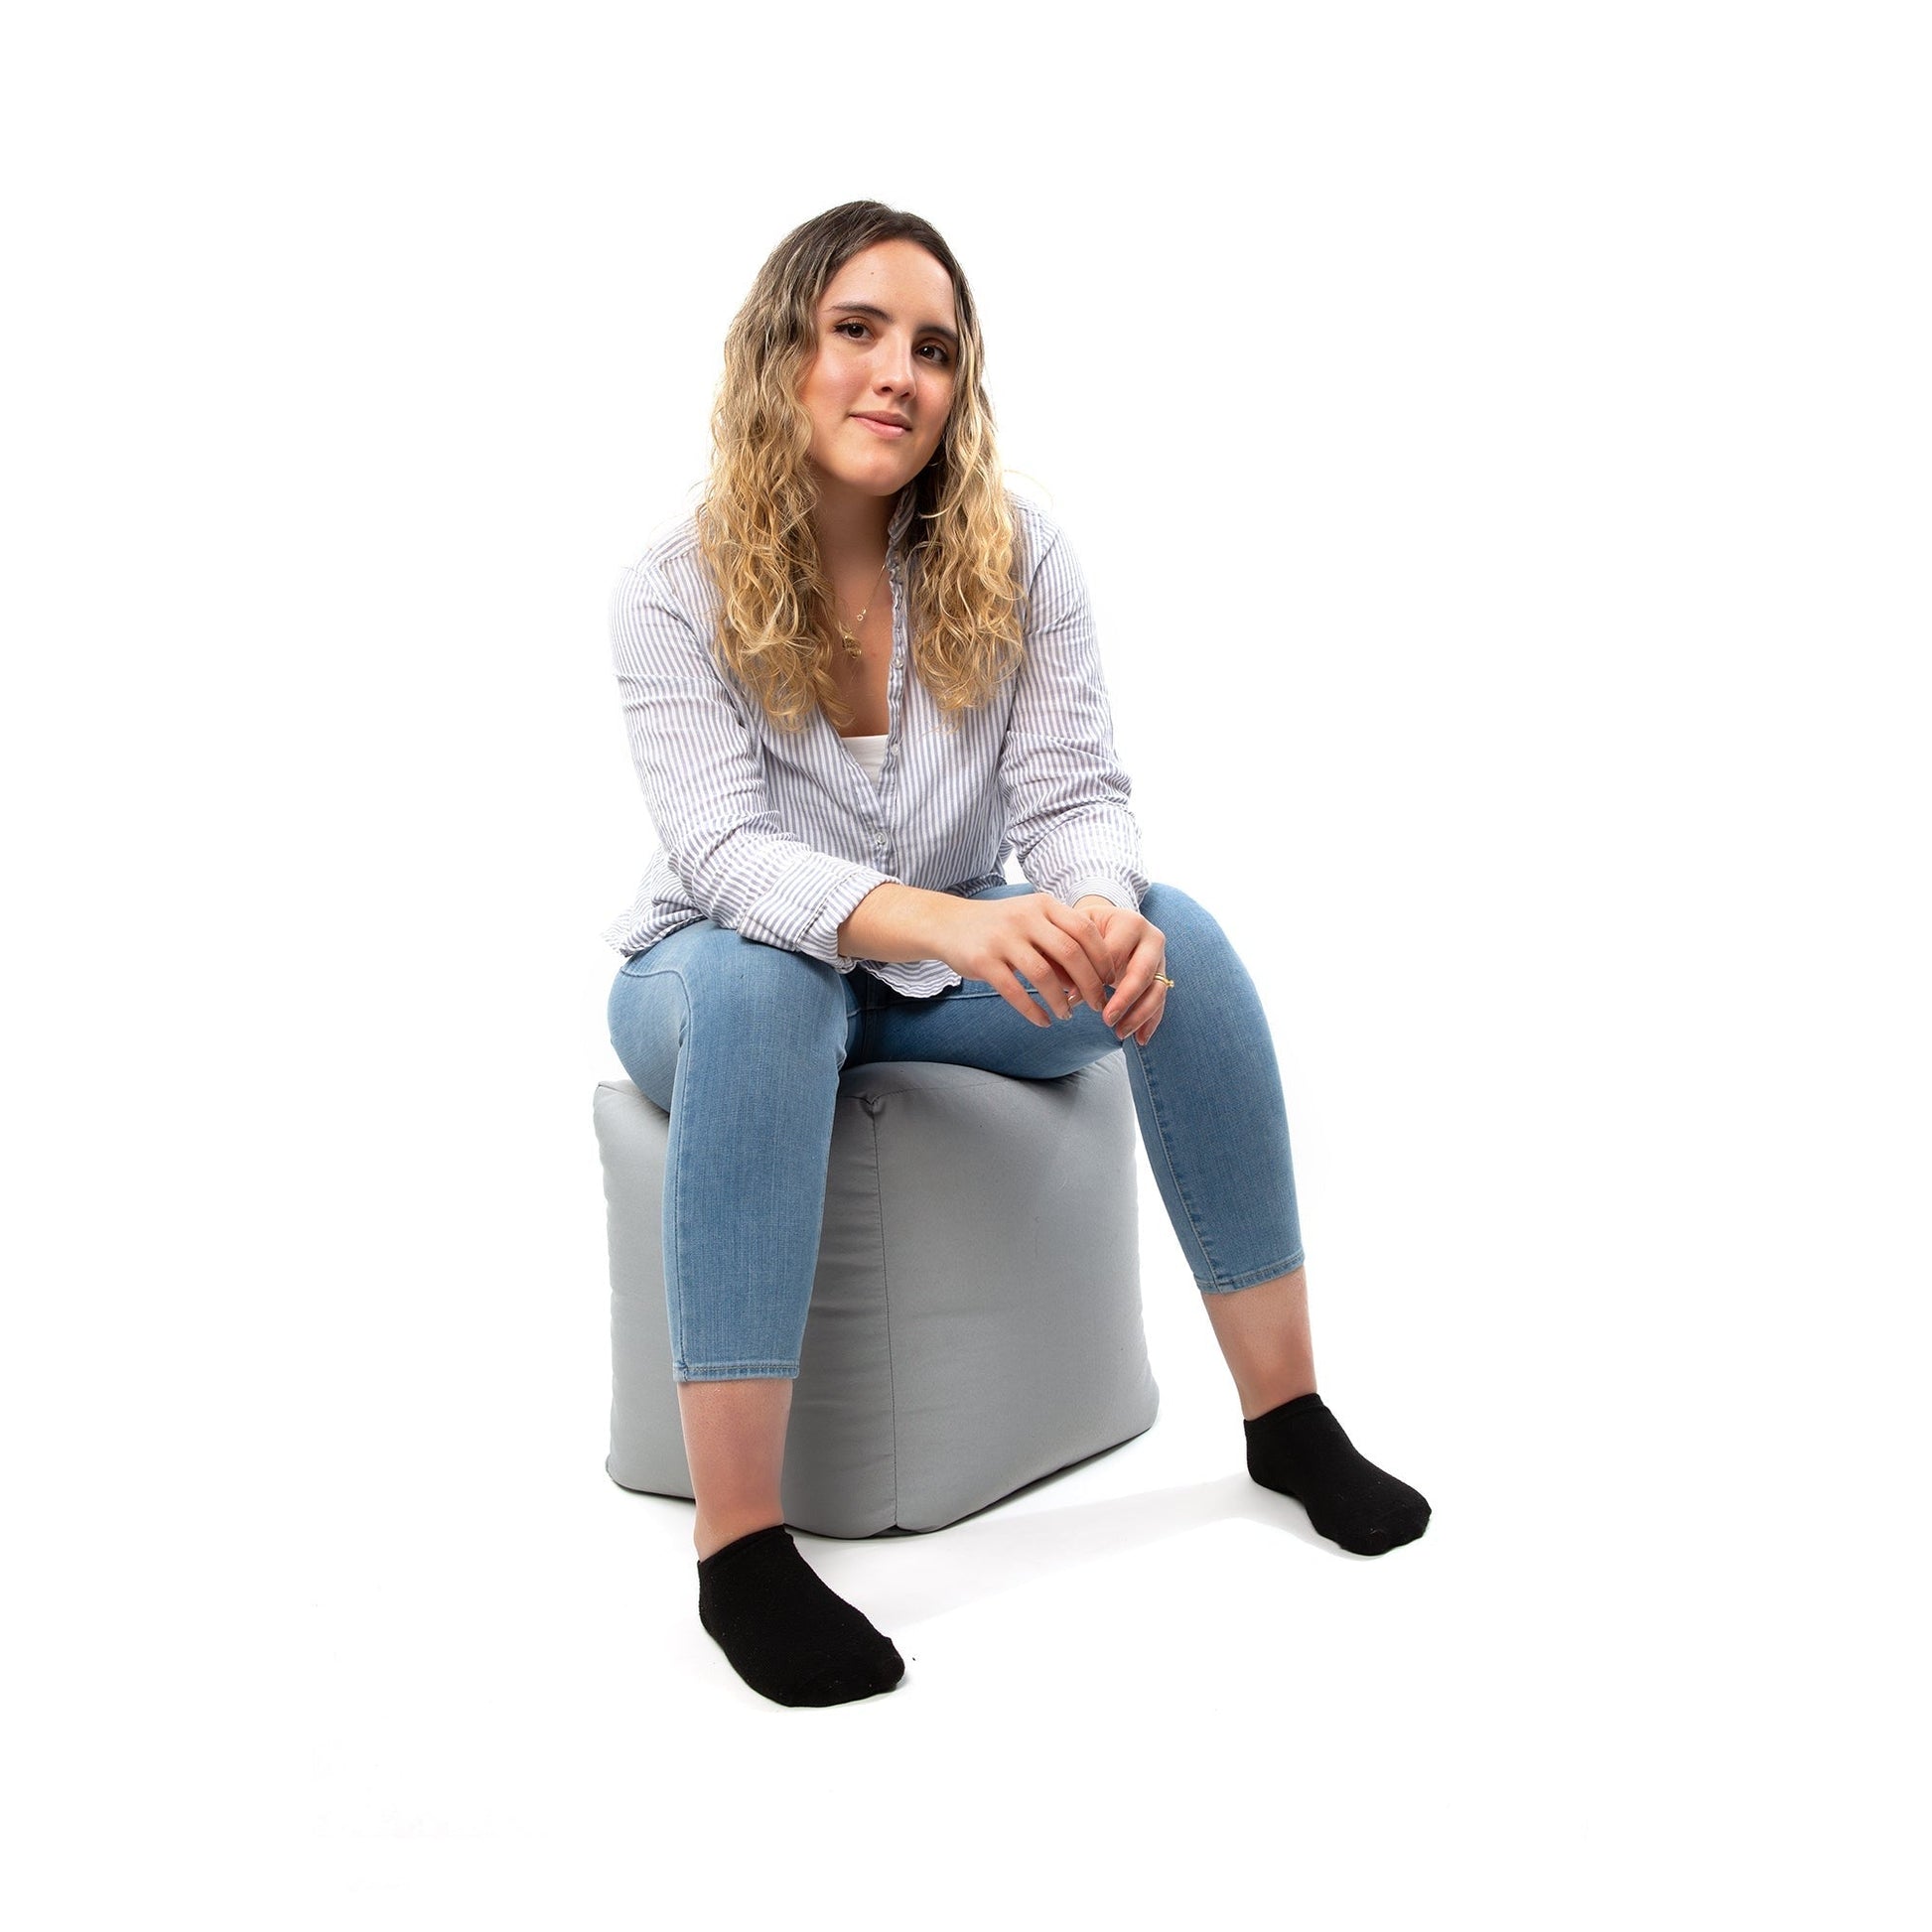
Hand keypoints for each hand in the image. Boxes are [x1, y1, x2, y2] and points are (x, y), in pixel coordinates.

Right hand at [930, 894, 1114, 1027]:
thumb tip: (1090, 979)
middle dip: (1090, 983)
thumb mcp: (1032, 921)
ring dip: (1061, 1001)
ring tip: (1067, 1015)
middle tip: (1098, 1004)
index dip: (1102, 958)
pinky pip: (1014, 991)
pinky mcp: (982, 960)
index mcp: (1043, 905)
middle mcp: (1025, 918)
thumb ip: (1059, 943)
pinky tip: (1043, 1021)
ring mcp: (1002, 938)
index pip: (1085, 930)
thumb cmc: (1000, 927)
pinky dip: (1033, 1010)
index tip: (1109, 980)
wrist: (949, 924)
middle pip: (1070, 952)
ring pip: (1043, 975)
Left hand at [1076, 903, 1169, 1045]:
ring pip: (1156, 990)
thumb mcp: (1075, 935)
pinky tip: (1139, 1039)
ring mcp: (1161, 958)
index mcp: (1129, 922)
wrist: (1107, 923)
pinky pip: (1161, 1002)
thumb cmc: (1085, 930)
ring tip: (1119, 1033)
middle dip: (1125, 998)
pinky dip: (1151, 1022)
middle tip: (1106, 1020)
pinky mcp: (1163, 976)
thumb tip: (1071, 997)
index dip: (1095, 976)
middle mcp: (1151, 938)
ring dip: (1139, 1015)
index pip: (1114, 953)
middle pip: (1142, 971)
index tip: (1074, 999)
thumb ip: (1071, 960)